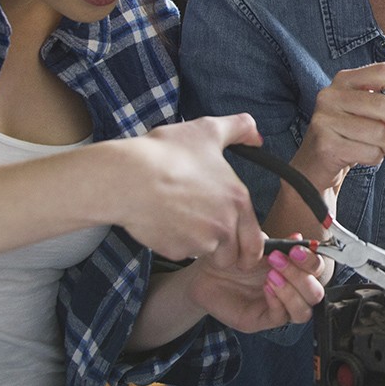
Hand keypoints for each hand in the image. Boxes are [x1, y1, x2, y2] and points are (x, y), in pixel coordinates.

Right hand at [115, 114, 266, 264]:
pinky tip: (164, 220)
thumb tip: (257, 136)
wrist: (127, 178)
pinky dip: (175, 241)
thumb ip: (240, 129)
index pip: (255, 242)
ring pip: (205, 253)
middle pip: (233, 256)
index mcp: (237, 201)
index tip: (240, 244)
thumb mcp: (208, 130)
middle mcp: (223, 226)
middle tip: (210, 235)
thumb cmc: (166, 153)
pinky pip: (181, 252)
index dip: (248, 246)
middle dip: (226, 252)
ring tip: (181, 216)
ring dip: (198, 243)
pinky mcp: (175, 251)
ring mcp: (199, 242)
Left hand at [182, 241, 329, 332]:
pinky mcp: (261, 320)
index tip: (296, 249)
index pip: (317, 272)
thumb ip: (279, 243)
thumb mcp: (256, 245)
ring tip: (271, 275)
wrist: (204, 273)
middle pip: (316, 293)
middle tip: (279, 260)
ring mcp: (277, 308)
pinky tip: (266, 287)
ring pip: (303, 311)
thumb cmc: (231, 258)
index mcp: (293, 272)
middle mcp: (289, 291)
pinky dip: (277, 301)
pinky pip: (280, 317)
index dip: (312, 262)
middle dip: (302, 276)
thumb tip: (300, 238)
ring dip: (292, 291)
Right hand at [295, 62, 384, 190]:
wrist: (317, 165)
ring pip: (377, 132)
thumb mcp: (382, 114)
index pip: (383, 71)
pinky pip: (367, 151)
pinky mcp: (325, 142)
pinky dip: (375, 157)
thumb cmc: (352, 134)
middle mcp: (332, 94)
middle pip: (384, 103)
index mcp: (348, 80)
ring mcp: (325, 118)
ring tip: (382, 146)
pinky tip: (365, 155)